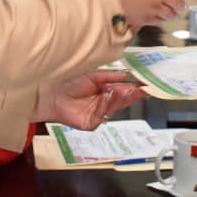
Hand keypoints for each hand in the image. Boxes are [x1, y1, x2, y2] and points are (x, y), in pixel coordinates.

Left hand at [32, 70, 147, 128]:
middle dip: (132, 95)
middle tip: (140, 89)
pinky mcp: (90, 123)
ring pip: (114, 108)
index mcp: (107, 90)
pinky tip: (105, 96)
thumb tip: (126, 74)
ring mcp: (98, 113)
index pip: (125, 90)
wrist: (51, 92)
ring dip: (120, 99)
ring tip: (125, 90)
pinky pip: (101, 115)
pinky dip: (104, 105)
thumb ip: (110, 75)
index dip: (135, 89)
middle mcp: (104, 103)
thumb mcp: (93, 74)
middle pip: (122, 101)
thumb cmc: (68, 82)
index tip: (145, 86)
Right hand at [101, 0, 185, 27]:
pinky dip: (159, 22)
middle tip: (181, 6)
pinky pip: (157, 22)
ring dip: (171, 14)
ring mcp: (154, 9)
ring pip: (169, 14)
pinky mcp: (145, 21)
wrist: (111, 0)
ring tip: (173, 15)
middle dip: (179, 3)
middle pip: (176, 1)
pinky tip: (157, 21)